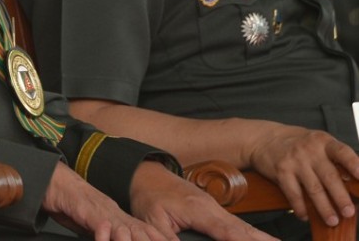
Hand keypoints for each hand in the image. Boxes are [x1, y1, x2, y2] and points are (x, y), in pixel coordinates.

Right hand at [43, 162, 174, 239]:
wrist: (50, 179)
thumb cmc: (66, 201)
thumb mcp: (88, 222)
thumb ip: (101, 232)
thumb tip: (107, 237)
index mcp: (115, 214)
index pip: (143, 230)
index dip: (161, 238)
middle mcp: (112, 212)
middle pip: (141, 231)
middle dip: (158, 240)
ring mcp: (101, 210)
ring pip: (126, 230)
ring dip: (141, 240)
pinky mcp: (85, 210)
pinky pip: (101, 223)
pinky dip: (109, 234)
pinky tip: (113, 237)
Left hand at [130, 161, 274, 240]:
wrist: (144, 173)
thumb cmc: (148, 195)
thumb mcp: (152, 220)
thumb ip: (168, 239)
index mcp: (199, 210)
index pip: (228, 232)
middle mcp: (212, 207)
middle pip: (244, 229)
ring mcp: (214, 208)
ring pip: (243, 227)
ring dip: (262, 238)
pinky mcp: (213, 210)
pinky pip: (236, 225)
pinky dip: (252, 234)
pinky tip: (262, 240)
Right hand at [247, 125, 358, 225]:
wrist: (263, 138)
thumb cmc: (296, 143)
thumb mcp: (317, 142)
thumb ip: (335, 158)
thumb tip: (355, 182)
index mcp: (324, 142)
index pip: (343, 153)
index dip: (354, 165)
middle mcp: (310, 150)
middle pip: (329, 176)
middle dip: (340, 197)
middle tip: (349, 212)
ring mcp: (295, 161)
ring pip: (313, 189)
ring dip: (324, 208)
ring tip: (332, 220)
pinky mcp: (281, 171)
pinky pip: (293, 193)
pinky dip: (300, 207)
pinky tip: (305, 215)